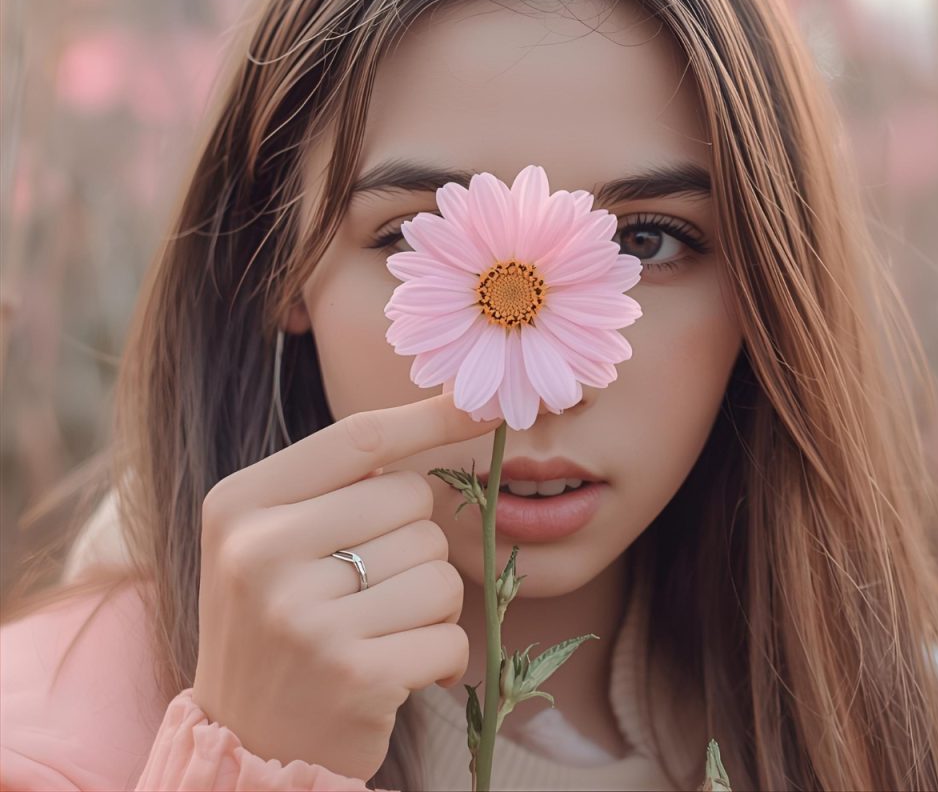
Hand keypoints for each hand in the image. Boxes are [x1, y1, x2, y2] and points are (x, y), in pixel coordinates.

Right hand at [192, 391, 500, 778]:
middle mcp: (261, 553)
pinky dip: (443, 654)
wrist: (248, 746)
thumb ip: (339, 482)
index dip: (430, 417)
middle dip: (417, 538)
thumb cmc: (280, 620)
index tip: (485, 405)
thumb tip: (452, 409)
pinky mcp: (353, 675)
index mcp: (240, 504)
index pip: (358, 437)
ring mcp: (304, 617)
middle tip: (373, 587)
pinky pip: (451, 633)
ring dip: (431, 602)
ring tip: (380, 631)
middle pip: (412, 497)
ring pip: (440, 566)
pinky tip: (401, 671)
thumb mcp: (276, 537)